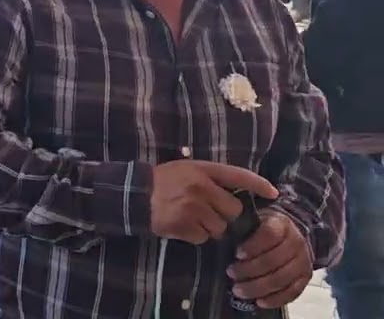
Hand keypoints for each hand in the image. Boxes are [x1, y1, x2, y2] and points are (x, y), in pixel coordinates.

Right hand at [150, 160, 277, 243]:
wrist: (134, 195)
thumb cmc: (162, 181)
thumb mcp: (186, 169)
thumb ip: (210, 178)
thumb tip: (236, 197)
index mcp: (202, 170)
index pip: (238, 175)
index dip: (259, 184)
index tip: (274, 193)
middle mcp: (200, 187)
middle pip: (233, 209)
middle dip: (224, 214)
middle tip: (207, 211)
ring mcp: (193, 207)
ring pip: (220, 227)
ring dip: (209, 227)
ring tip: (191, 218)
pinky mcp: (184, 225)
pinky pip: (203, 238)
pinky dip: (195, 236)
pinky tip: (182, 226)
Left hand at [229, 211, 311, 308]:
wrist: (293, 235)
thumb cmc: (266, 229)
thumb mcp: (257, 221)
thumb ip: (244, 229)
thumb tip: (222, 240)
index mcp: (282, 225)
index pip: (269, 235)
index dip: (253, 246)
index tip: (237, 254)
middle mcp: (297, 243)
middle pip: (273, 260)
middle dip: (249, 270)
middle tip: (231, 274)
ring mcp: (303, 262)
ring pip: (281, 278)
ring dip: (258, 287)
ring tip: (238, 290)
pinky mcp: (306, 278)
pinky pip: (292, 292)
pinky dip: (275, 299)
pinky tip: (259, 302)